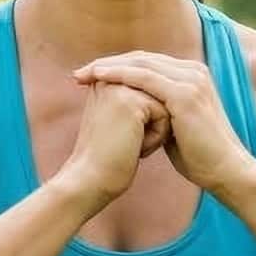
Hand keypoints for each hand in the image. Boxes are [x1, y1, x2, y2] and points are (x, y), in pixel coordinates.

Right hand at [56, 79, 168, 213]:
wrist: (90, 180)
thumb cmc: (108, 158)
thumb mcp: (120, 120)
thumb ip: (136, 100)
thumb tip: (165, 95)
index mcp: (106, 77)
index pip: (150, 91)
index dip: (145, 121)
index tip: (118, 137)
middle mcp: (110, 75)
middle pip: (159, 95)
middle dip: (151, 124)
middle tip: (122, 142)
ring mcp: (120, 85)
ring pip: (165, 104)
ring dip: (155, 131)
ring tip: (127, 143)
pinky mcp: (132, 101)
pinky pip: (164, 115)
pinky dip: (155, 137)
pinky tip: (131, 146)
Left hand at [72, 51, 252, 194]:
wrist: (224, 171)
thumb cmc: (200, 157)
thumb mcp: (174, 127)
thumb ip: (159, 112)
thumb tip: (136, 112)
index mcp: (192, 76)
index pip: (147, 63)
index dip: (117, 68)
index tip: (89, 77)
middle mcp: (193, 71)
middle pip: (141, 58)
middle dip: (107, 63)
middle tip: (79, 72)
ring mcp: (191, 80)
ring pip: (141, 64)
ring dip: (108, 66)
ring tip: (83, 73)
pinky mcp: (185, 93)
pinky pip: (146, 77)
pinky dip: (120, 75)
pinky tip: (99, 77)